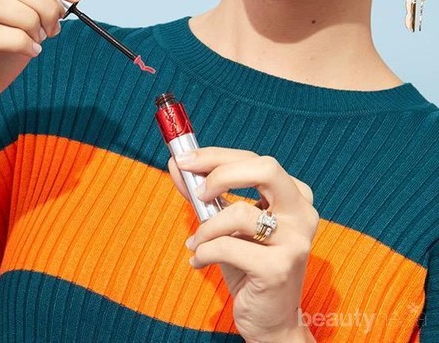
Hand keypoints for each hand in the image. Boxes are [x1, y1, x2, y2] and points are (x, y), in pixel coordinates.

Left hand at [168, 147, 318, 342]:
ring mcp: (295, 240)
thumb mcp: (226, 224)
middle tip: (197, 191)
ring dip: (207, 227)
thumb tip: (177, 164)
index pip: (255, 160)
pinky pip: (229, 247)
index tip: (185, 159)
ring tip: (197, 242)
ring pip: (240, 212)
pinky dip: (205, 252)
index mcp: (295, 195)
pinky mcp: (279, 268)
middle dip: (221, 172)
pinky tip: (200, 262)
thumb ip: (204, 194)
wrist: (271, 321)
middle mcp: (302, 212)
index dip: (216, 156)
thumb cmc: (248, 266)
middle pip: (265, 169)